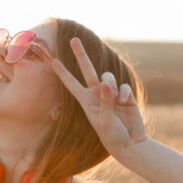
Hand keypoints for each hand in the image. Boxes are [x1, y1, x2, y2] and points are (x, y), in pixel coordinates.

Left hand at [49, 37, 148, 160]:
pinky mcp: (124, 94)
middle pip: (87, 69)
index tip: (52, 61)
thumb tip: (106, 83)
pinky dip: (124, 93)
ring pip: (107, 77)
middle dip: (80, 54)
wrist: (130, 142)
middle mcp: (96, 93)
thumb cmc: (112, 135)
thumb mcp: (104, 120)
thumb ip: (104, 101)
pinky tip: (125, 103)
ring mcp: (110, 93)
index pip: (71, 83)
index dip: (62, 72)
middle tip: (74, 39)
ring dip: (111, 85)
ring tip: (116, 100)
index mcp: (85, 100)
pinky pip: (123, 86)